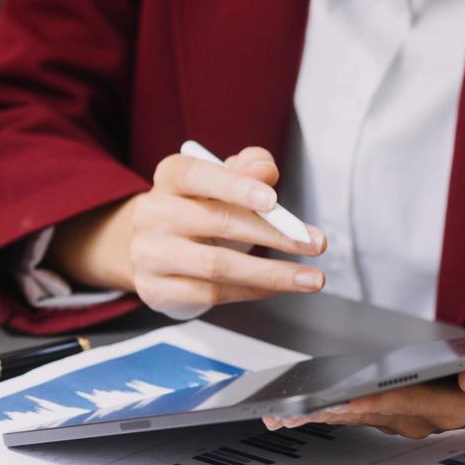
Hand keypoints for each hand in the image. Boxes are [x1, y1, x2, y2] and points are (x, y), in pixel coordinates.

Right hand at [51, 147, 325, 319]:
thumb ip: (248, 170)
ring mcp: (150, 254)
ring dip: (271, 273)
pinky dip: (252, 291)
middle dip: (273, 234)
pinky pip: (211, 294)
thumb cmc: (198, 210)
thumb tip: (265, 170)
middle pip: (216, 222)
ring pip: (217, 266)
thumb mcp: (221, 184)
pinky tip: (277, 287)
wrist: (155, 248)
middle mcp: (153, 213)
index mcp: (170, 177)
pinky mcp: (155, 290)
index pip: (197, 175)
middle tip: (313, 243)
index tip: (274, 200)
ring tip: (310, 278)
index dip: (235, 186)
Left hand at [262, 344, 464, 438]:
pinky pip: (360, 412)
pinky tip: (297, 407)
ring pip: (358, 417)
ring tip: (276, 415)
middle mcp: (424, 417)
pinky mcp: (399, 411)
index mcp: (451, 406)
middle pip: (368, 414)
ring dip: (319, 416)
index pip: (401, 403)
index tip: (333, 402)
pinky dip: (330, 409)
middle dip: (325, 414)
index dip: (366, 403)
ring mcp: (409, 418)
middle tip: (283, 416)